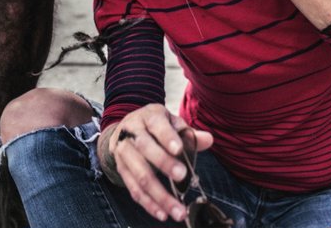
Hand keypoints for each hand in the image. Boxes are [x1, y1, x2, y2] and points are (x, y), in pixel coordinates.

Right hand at [98, 104, 213, 222]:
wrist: (126, 129)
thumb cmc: (156, 126)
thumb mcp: (172, 123)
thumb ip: (189, 133)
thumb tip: (208, 140)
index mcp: (148, 117)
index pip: (157, 125)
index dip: (167, 137)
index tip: (179, 149)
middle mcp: (132, 132)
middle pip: (145, 148)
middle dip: (163, 163)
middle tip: (182, 176)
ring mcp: (124, 152)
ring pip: (139, 174)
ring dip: (158, 194)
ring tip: (177, 210)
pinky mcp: (122, 170)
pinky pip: (134, 190)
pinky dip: (148, 204)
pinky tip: (162, 213)